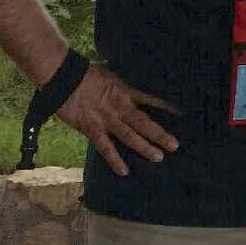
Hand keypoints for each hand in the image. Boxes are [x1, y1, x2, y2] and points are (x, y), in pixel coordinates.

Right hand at [53, 64, 180, 176]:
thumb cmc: (86, 73)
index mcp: (126, 92)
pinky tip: (124, 171)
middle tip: (175, 146)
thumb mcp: (110, 74)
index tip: (181, 115)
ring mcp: (107, 120)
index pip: (151, 101)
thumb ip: (122, 84)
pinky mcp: (92, 129)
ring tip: (159, 157)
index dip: (166, 108)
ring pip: (129, 136)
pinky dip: (114, 160)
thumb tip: (130, 85)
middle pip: (144, 123)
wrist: (64, 77)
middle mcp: (120, 107)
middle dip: (160, 135)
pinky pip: (105, 147)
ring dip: (144, 147)